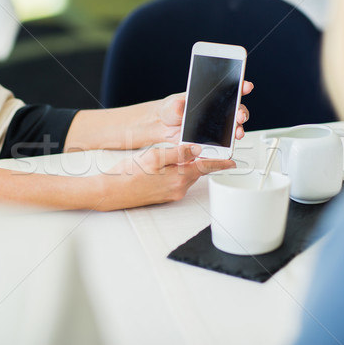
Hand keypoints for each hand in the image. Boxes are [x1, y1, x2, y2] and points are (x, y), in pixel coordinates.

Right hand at [96, 144, 234, 210]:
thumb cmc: (127, 175)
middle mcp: (178, 188)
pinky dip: (176, 172)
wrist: (110, 193)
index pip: (206, 167)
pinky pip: (176, 181)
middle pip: (196, 170)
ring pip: (186, 175)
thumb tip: (196, 149)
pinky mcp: (164, 196)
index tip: (232, 161)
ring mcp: (171, 194)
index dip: (221, 163)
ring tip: (172, 156)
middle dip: (199, 160)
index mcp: (179, 177)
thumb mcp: (154, 156)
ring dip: (185, 165)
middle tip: (198, 148)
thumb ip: (177, 152)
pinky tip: (163, 166)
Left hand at [154, 81, 253, 143]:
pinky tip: (226, 147)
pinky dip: (226, 146)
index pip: (230, 90)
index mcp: (211, 98)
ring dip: (238, 130)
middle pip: (237, 111)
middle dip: (242, 112)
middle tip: (240, 116)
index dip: (240, 87)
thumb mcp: (173, 104)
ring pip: (234, 128)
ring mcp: (216, 127)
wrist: (164, 127)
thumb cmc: (171, 110)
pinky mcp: (212, 140)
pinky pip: (223, 144)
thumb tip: (181, 107)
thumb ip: (178, 105)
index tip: (246, 86)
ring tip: (237, 134)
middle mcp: (217, 112)